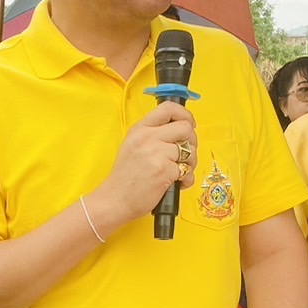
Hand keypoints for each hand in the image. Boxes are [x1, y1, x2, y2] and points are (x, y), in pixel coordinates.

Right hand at [88, 103, 198, 229]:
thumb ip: (153, 134)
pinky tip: (175, 184)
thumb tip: (181, 129)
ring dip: (190, 163)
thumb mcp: (133, 145)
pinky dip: (186, 180)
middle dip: (192, 142)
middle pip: (186, 128)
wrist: (115, 199)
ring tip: (179, 171)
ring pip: (190, 150)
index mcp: (140, 128)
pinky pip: (187, 171)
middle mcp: (148, 137)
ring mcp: (156, 153)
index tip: (188, 124)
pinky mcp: (164, 170)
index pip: (168, 108)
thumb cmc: (126, 177)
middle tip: (185, 154)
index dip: (185, 115)